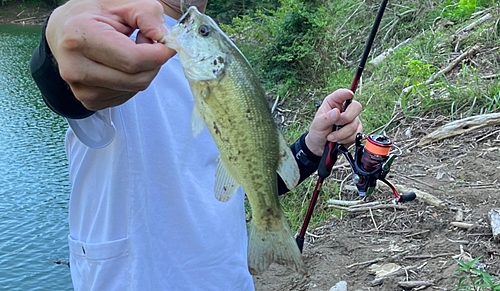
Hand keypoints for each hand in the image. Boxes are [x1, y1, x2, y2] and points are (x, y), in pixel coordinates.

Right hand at [46, 0, 175, 110]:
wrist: (63, 31)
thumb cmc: (92, 14)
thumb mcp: (121, 3)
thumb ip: (147, 15)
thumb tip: (163, 38)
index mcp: (79, 37)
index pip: (133, 59)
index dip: (158, 54)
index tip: (167, 44)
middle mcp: (75, 67)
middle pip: (137, 78)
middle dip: (153, 62)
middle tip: (146, 43)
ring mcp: (80, 89)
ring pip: (135, 89)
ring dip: (143, 71)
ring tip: (129, 51)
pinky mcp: (89, 101)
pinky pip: (127, 96)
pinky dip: (133, 81)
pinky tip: (121, 65)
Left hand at [305, 89, 362, 155]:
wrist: (320, 146)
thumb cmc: (317, 131)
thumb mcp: (318, 124)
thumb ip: (327, 118)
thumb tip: (336, 112)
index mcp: (333, 103)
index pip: (341, 94)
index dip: (346, 93)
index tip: (349, 94)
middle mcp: (344, 109)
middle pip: (356, 107)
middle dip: (346, 119)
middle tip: (336, 124)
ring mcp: (352, 119)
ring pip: (355, 124)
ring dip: (342, 134)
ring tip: (331, 136)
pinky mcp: (356, 130)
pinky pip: (356, 134)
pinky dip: (346, 139)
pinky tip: (338, 140)